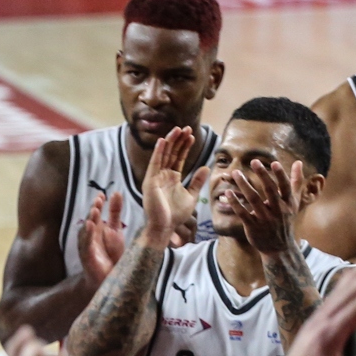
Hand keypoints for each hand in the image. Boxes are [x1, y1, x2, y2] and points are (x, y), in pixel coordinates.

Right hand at [76, 191, 124, 284]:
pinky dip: (87, 235)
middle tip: (99, 200)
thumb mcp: (115, 230)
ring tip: (95, 210)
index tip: (102, 195)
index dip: (98, 204)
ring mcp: (87, 246)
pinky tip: (90, 226)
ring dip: (90, 220)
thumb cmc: (110, 254)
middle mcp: (89, 236)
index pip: (96, 213)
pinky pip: (86, 244)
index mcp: (96, 229)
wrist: (109, 278)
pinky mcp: (87, 256)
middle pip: (90, 220)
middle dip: (94, 210)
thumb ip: (115, 212)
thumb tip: (116, 193)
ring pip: (86, 231)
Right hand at [139, 125, 208, 247]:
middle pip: (171, 153)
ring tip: (177, 129)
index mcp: (172, 178)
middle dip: (178, 140)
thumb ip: (197, 182)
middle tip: (187, 128)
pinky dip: (159, 151)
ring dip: (170, 141)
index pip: (178, 157)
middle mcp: (162, 175)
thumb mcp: (192, 196)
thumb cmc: (176, 215)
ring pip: (163, 155)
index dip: (185, 146)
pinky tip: (164, 140)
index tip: (192, 135)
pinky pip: (155, 163)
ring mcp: (155, 177)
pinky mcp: (150, 181)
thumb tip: (205, 167)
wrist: (165, 227)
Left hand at [219, 157, 306, 256]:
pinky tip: (228, 192)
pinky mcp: (253, 226)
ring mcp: (265, 219)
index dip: (280, 175)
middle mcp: (278, 210)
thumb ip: (295, 182)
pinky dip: (235, 202)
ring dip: (244, 185)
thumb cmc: (285, 220)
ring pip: (253, 199)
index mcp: (288, 204)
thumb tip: (298, 162)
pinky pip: (242, 213)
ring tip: (236, 173)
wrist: (279, 247)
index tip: (273, 163)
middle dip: (262, 175)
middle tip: (254, 161)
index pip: (284, 187)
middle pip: (269, 190)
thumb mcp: (293, 203)